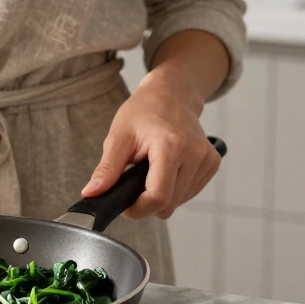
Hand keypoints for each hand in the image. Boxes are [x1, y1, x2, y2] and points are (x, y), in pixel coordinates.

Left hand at [81, 73, 220, 219]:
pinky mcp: (212, 163)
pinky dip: (175, 189)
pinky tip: (166, 170)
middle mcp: (195, 154)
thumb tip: (92, 193)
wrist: (171, 94)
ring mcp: (207, 159)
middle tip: (133, 186)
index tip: (125, 207)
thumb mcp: (118, 137)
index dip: (138, 209)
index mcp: (170, 146)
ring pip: (181, 201)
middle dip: (147, 203)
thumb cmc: (144, 111)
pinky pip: (191, 192)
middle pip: (170, 204)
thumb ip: (106, 169)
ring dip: (162, 196)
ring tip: (150, 172)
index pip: (158, 197)